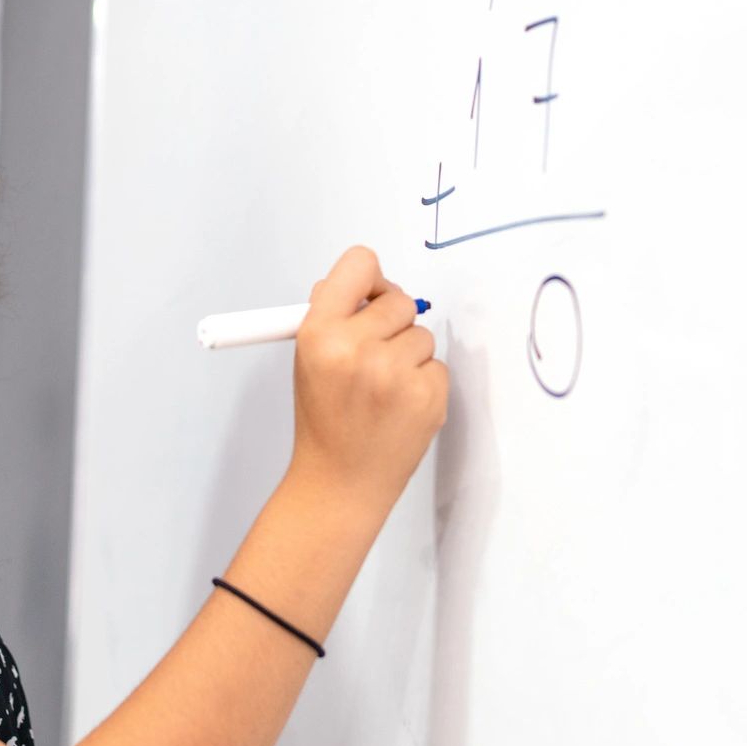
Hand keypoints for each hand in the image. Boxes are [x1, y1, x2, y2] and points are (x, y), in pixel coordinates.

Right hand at [286, 245, 447, 508]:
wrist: (341, 482)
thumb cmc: (325, 421)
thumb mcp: (308, 360)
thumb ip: (331, 316)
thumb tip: (363, 282)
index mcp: (320, 333)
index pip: (359, 264)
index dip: (368, 279)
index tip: (370, 296)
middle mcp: (357, 348)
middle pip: (399, 300)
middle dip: (391, 323)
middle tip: (374, 355)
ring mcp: (395, 373)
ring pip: (422, 334)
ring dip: (408, 355)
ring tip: (383, 389)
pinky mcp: (428, 395)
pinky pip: (437, 365)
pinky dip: (423, 381)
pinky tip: (399, 406)